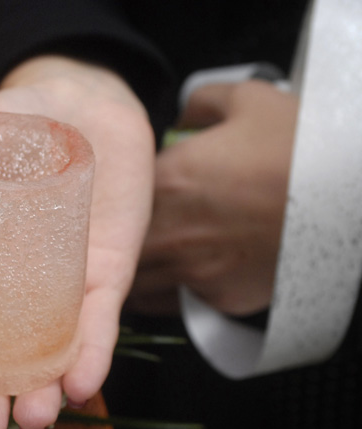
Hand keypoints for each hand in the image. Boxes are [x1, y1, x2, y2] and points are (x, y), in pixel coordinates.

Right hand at [0, 56, 154, 428]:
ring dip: (40, 391)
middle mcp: (9, 289)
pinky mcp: (107, 277)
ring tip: (33, 419)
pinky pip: (99, 323)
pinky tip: (81, 385)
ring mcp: (59, 287)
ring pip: (47, 352)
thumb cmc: (9, 123)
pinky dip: (92, 355)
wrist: (83, 101)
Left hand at [127, 80, 297, 315]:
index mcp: (166, 184)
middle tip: (123, 239)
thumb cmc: (301, 147)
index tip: (126, 200)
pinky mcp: (220, 300)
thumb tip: (183, 116)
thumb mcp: (250, 100)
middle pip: (117, 252)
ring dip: (137, 276)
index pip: (115, 201)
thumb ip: (201, 103)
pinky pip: (179, 304)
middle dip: (116, 246)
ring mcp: (193, 272)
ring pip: (139, 287)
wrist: (352, 198)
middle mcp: (170, 234)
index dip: (119, 201)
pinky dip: (175, 294)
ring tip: (147, 265)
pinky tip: (187, 278)